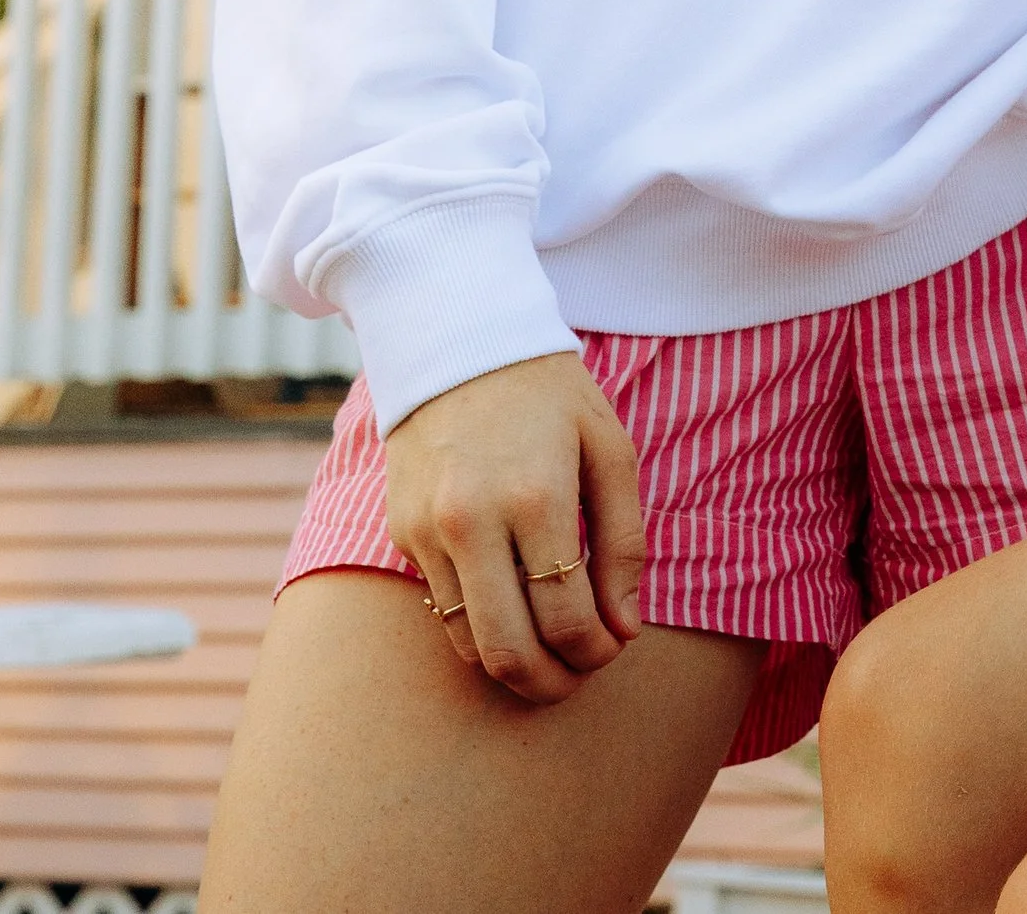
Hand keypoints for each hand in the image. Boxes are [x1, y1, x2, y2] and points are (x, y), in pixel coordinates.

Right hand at [385, 349, 646, 704]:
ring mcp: (428, 531)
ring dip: (513, 668)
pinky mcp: (401, 533)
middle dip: (552, 685)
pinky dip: (479, 628)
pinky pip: (441, 611)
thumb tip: (624, 627)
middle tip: (578, 677)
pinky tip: (509, 608)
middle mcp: (472, 521)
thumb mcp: (608, 448)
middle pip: (509, 653)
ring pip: (469, 645)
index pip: (566, 617)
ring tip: (548, 654)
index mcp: (535, 496)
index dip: (596, 651)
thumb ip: (624, 541)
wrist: (460, 340)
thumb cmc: (549, 394)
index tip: (613, 647)